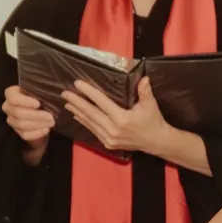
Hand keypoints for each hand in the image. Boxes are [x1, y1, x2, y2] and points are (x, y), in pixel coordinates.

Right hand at [2, 86, 55, 164]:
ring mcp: (12, 120)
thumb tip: (58, 93)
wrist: (45, 111)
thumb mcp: (44, 91)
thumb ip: (47, 90)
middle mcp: (8, 107)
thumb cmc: (43, 97)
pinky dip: (36, 133)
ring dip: (38, 124)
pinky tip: (46, 129)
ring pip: (21, 125)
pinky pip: (24, 135)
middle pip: (17, 113)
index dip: (24, 101)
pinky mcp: (18, 131)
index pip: (13, 98)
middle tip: (50, 116)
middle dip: (36, 115)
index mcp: (11, 93)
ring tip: (51, 122)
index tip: (38, 104)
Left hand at [63, 75, 187, 161]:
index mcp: (122, 119)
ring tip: (68, 103)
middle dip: (77, 102)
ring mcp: (109, 139)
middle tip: (65, 93)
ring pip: (90, 123)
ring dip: (78, 112)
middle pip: (91, 113)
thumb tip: (144, 78)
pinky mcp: (108, 144)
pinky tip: (78, 116)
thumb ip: (145, 92)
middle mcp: (113, 130)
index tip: (77, 84)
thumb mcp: (151, 105)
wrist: (156, 142)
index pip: (101, 102)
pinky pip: (93, 131)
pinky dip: (84, 122)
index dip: (89, 92)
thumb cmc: (153, 121)